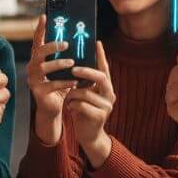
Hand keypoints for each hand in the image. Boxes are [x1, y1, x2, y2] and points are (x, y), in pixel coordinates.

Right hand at [27, 14, 76, 144]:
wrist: (53, 108)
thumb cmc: (59, 85)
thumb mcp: (64, 70)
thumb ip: (67, 57)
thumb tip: (81, 42)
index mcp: (38, 59)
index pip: (37, 40)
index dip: (40, 28)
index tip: (45, 16)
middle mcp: (32, 67)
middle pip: (38, 52)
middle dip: (52, 46)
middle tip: (66, 44)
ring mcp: (33, 79)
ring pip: (43, 68)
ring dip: (58, 63)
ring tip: (72, 63)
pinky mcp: (38, 92)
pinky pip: (51, 85)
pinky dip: (64, 82)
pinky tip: (75, 82)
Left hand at [63, 41, 113, 167]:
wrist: (88, 135)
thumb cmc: (83, 111)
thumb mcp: (84, 94)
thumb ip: (84, 82)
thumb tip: (73, 63)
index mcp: (106, 87)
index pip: (105, 68)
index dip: (101, 55)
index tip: (97, 42)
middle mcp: (110, 94)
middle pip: (101, 77)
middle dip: (86, 72)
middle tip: (73, 69)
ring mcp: (106, 106)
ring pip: (86, 93)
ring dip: (73, 94)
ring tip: (68, 98)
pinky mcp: (99, 117)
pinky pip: (81, 105)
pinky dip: (73, 105)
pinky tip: (70, 108)